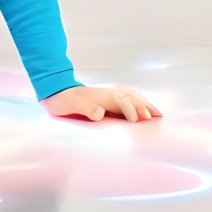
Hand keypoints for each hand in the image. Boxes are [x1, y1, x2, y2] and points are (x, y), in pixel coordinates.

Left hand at [42, 83, 162, 122]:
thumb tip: (99, 113)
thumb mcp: (70, 105)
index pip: (124, 101)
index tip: (140, 119)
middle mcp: (108, 95)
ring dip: (143, 105)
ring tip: (156, 114)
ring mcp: (107, 98)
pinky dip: (136, 106)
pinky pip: (126, 103)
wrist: (53, 91)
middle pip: (132, 98)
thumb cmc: (62, 100)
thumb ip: (85, 108)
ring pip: (131, 99)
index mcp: (102, 97)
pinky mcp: (105, 103)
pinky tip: (140, 114)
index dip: (133, 109)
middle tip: (158, 117)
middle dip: (145, 106)